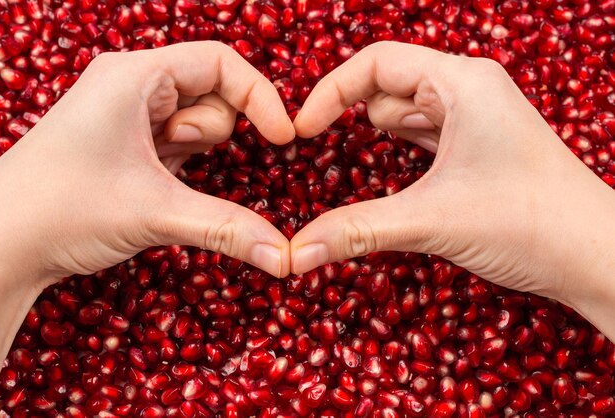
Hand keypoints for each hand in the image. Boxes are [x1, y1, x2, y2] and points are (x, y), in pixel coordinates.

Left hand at [0, 41, 294, 286]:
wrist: (0, 244)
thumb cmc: (60, 209)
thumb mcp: (156, 213)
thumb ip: (227, 228)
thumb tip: (284, 256)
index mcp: (133, 75)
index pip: (221, 62)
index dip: (260, 97)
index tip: (284, 138)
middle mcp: (130, 85)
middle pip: (211, 92)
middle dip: (207, 134)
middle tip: (173, 160)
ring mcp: (126, 114)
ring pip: (195, 120)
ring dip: (192, 152)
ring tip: (155, 176)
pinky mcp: (126, 142)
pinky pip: (176, 142)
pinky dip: (181, 163)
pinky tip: (153, 183)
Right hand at [290, 42, 614, 334]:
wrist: (597, 257)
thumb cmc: (532, 223)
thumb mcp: (432, 220)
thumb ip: (357, 230)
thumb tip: (296, 252)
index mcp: (464, 82)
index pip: (376, 62)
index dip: (330, 91)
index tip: (301, 129)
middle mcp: (472, 90)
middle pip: (388, 83)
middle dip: (350, 114)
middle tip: (315, 148)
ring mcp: (479, 118)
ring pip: (407, 111)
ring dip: (375, 136)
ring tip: (346, 160)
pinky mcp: (481, 146)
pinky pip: (426, 134)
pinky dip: (400, 150)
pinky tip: (389, 171)